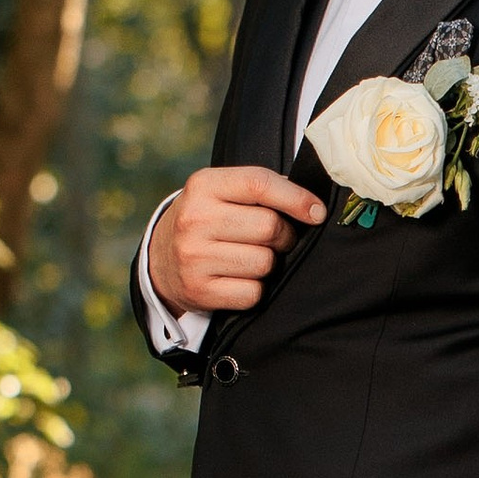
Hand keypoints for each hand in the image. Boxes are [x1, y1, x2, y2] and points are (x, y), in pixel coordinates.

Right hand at [147, 166, 325, 315]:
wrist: (161, 260)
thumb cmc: (209, 220)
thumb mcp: (222, 192)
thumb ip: (261, 190)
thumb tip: (314, 207)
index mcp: (204, 185)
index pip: (260, 184)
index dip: (297, 198)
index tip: (317, 212)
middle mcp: (195, 219)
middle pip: (269, 227)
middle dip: (283, 236)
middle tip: (274, 239)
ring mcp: (193, 257)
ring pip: (265, 262)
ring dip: (269, 263)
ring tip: (251, 257)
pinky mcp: (199, 290)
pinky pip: (253, 293)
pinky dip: (255, 289)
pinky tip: (239, 278)